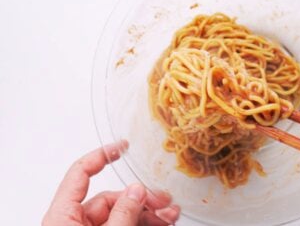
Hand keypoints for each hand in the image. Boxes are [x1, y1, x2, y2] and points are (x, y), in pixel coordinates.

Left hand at [42, 141, 179, 225]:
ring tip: (171, 214)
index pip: (80, 173)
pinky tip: (163, 221)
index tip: (122, 145)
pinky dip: (146, 222)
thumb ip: (122, 213)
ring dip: (150, 212)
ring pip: (124, 213)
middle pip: (111, 197)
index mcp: (63, 215)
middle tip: (163, 199)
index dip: (101, 155)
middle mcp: (75, 223)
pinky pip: (127, 225)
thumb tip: (136, 190)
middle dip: (141, 197)